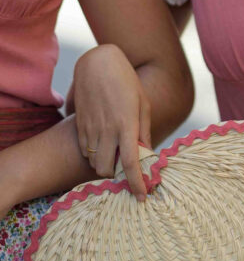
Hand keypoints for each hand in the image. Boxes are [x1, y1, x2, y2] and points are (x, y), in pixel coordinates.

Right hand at [72, 45, 151, 200]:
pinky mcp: (79, 125)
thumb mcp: (142, 103)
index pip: (131, 163)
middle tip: (126, 170)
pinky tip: (102, 143)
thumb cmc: (127, 81)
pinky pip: (85, 151)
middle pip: (107, 169)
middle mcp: (107, 129)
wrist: (98, 64)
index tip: (142, 196)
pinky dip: (94, 154)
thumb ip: (144, 130)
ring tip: (115, 154)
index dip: (136, 183)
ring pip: (94, 162)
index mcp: (126, 124)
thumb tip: (148, 153)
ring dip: (104, 165)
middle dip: (116, 175)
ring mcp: (91, 128)